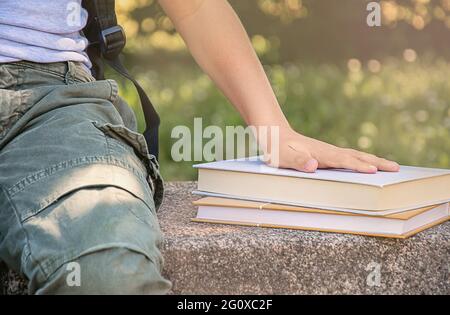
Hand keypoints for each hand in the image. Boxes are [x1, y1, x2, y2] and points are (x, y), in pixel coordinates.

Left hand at [266, 128, 399, 172]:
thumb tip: (312, 165)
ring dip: (373, 161)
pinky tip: (367, 164)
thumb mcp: (282, 157)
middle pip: (356, 156)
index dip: (358, 166)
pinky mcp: (326, 153)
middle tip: (396, 168)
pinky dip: (362, 160)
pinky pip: (349, 157)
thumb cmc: (277, 148)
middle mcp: (328, 151)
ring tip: (391, 166)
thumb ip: (297, 161)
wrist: (274, 133)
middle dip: (377, 162)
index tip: (374, 171)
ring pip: (355, 155)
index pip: (343, 160)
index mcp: (320, 153)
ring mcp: (329, 151)